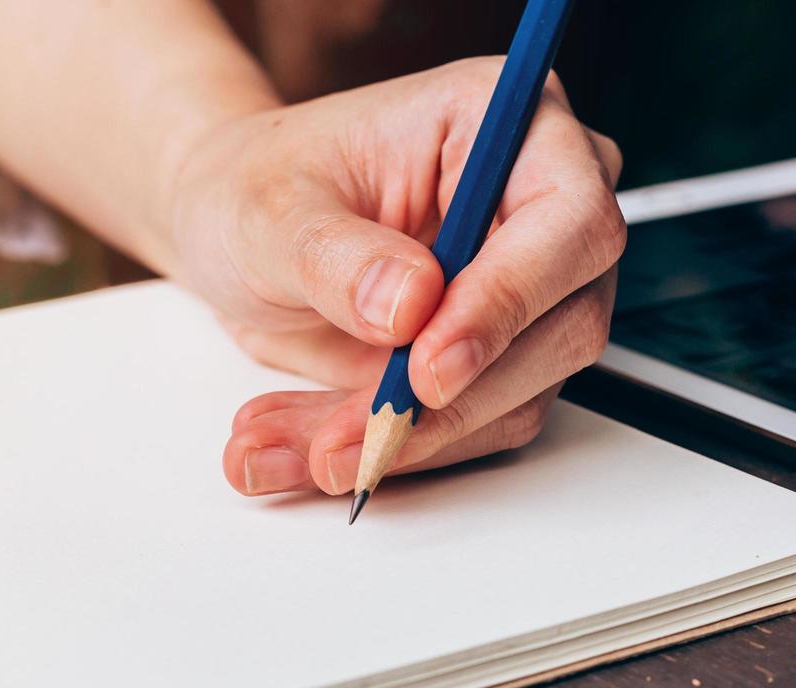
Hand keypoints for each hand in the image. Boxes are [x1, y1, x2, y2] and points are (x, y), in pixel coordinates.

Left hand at [165, 57, 624, 495]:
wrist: (228, 235)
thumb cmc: (255, 189)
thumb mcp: (267, 212)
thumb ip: (335, 255)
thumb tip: (410, 302)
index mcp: (501, 124)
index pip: (566, 218)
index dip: (508, 300)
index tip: (426, 367)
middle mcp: (534, 208)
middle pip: (562, 326)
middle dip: (449, 402)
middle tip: (349, 435)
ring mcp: (525, 295)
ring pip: (515, 399)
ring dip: (403, 441)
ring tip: (300, 448)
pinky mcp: (494, 365)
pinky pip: (468, 432)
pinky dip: (389, 454)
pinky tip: (310, 451)